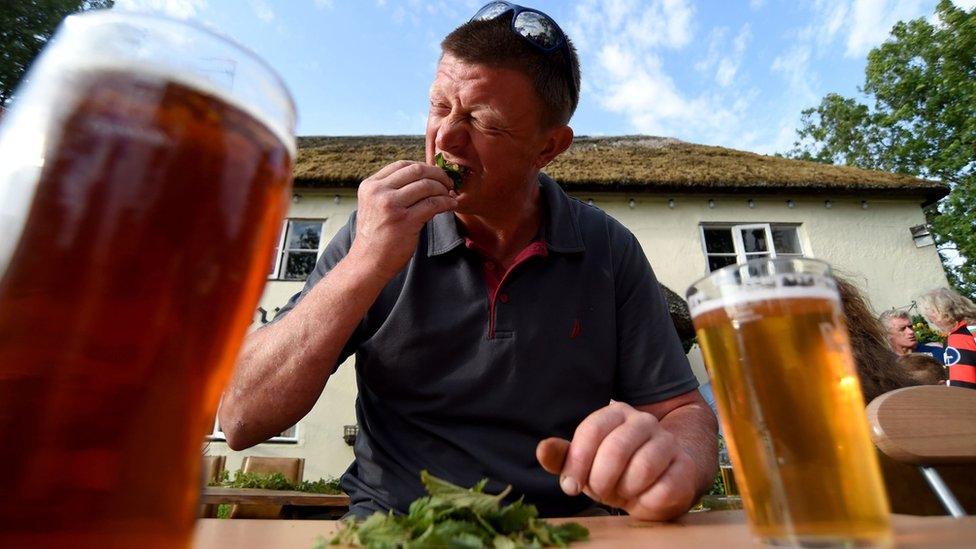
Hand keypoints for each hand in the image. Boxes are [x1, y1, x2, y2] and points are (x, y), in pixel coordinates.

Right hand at [349, 161, 456, 279]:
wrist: (368, 262)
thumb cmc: (375, 235)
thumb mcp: (374, 205)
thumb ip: (391, 190)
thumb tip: (425, 178)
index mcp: (370, 185)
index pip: (402, 165)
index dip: (423, 167)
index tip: (435, 175)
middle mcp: (379, 192)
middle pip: (416, 171)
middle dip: (437, 174)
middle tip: (448, 182)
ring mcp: (391, 206)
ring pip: (427, 186)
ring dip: (444, 189)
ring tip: (450, 195)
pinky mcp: (405, 221)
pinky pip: (433, 204)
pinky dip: (446, 202)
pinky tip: (451, 205)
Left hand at [536, 401, 699, 520]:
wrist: (664, 477)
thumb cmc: (617, 470)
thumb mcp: (586, 463)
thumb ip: (563, 457)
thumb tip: (542, 449)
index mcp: (616, 413)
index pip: (591, 431)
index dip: (577, 462)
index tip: (571, 486)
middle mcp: (644, 421)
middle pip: (616, 449)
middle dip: (601, 480)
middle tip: (599, 492)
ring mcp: (668, 442)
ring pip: (642, 468)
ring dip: (626, 490)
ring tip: (623, 493)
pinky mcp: (685, 467)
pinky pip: (663, 488)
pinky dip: (647, 502)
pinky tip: (643, 498)